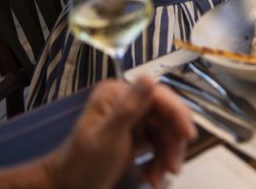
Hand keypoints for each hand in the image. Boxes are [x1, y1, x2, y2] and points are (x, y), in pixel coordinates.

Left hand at [44, 76, 194, 188]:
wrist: (66, 188)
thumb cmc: (82, 165)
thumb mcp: (106, 138)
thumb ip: (128, 108)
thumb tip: (149, 77)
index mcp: (117, 95)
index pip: (159, 97)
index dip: (178, 114)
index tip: (188, 135)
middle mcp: (127, 102)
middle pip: (165, 116)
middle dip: (172, 143)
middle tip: (174, 167)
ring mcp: (133, 118)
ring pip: (165, 131)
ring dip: (167, 155)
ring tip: (160, 177)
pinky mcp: (136, 134)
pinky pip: (159, 143)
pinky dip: (160, 160)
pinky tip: (153, 175)